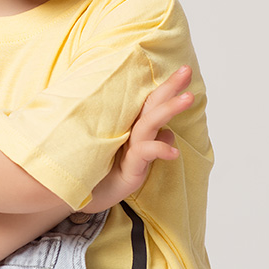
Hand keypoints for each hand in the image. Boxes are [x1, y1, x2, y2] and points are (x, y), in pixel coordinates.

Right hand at [85, 66, 194, 213]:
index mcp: (130, 129)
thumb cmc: (105, 177)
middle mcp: (128, 134)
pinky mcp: (127, 168)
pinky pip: (143, 153)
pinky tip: (174, 153)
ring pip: (148, 124)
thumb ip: (151, 144)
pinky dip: (158, 150)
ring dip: (168, 109)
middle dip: (170, 87)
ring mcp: (127, 149)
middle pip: (151, 105)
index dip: (168, 86)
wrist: (79, 198)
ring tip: (188, 99)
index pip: (151, 102)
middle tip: (186, 70)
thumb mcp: (134, 160)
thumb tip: (169, 133)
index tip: (185, 70)